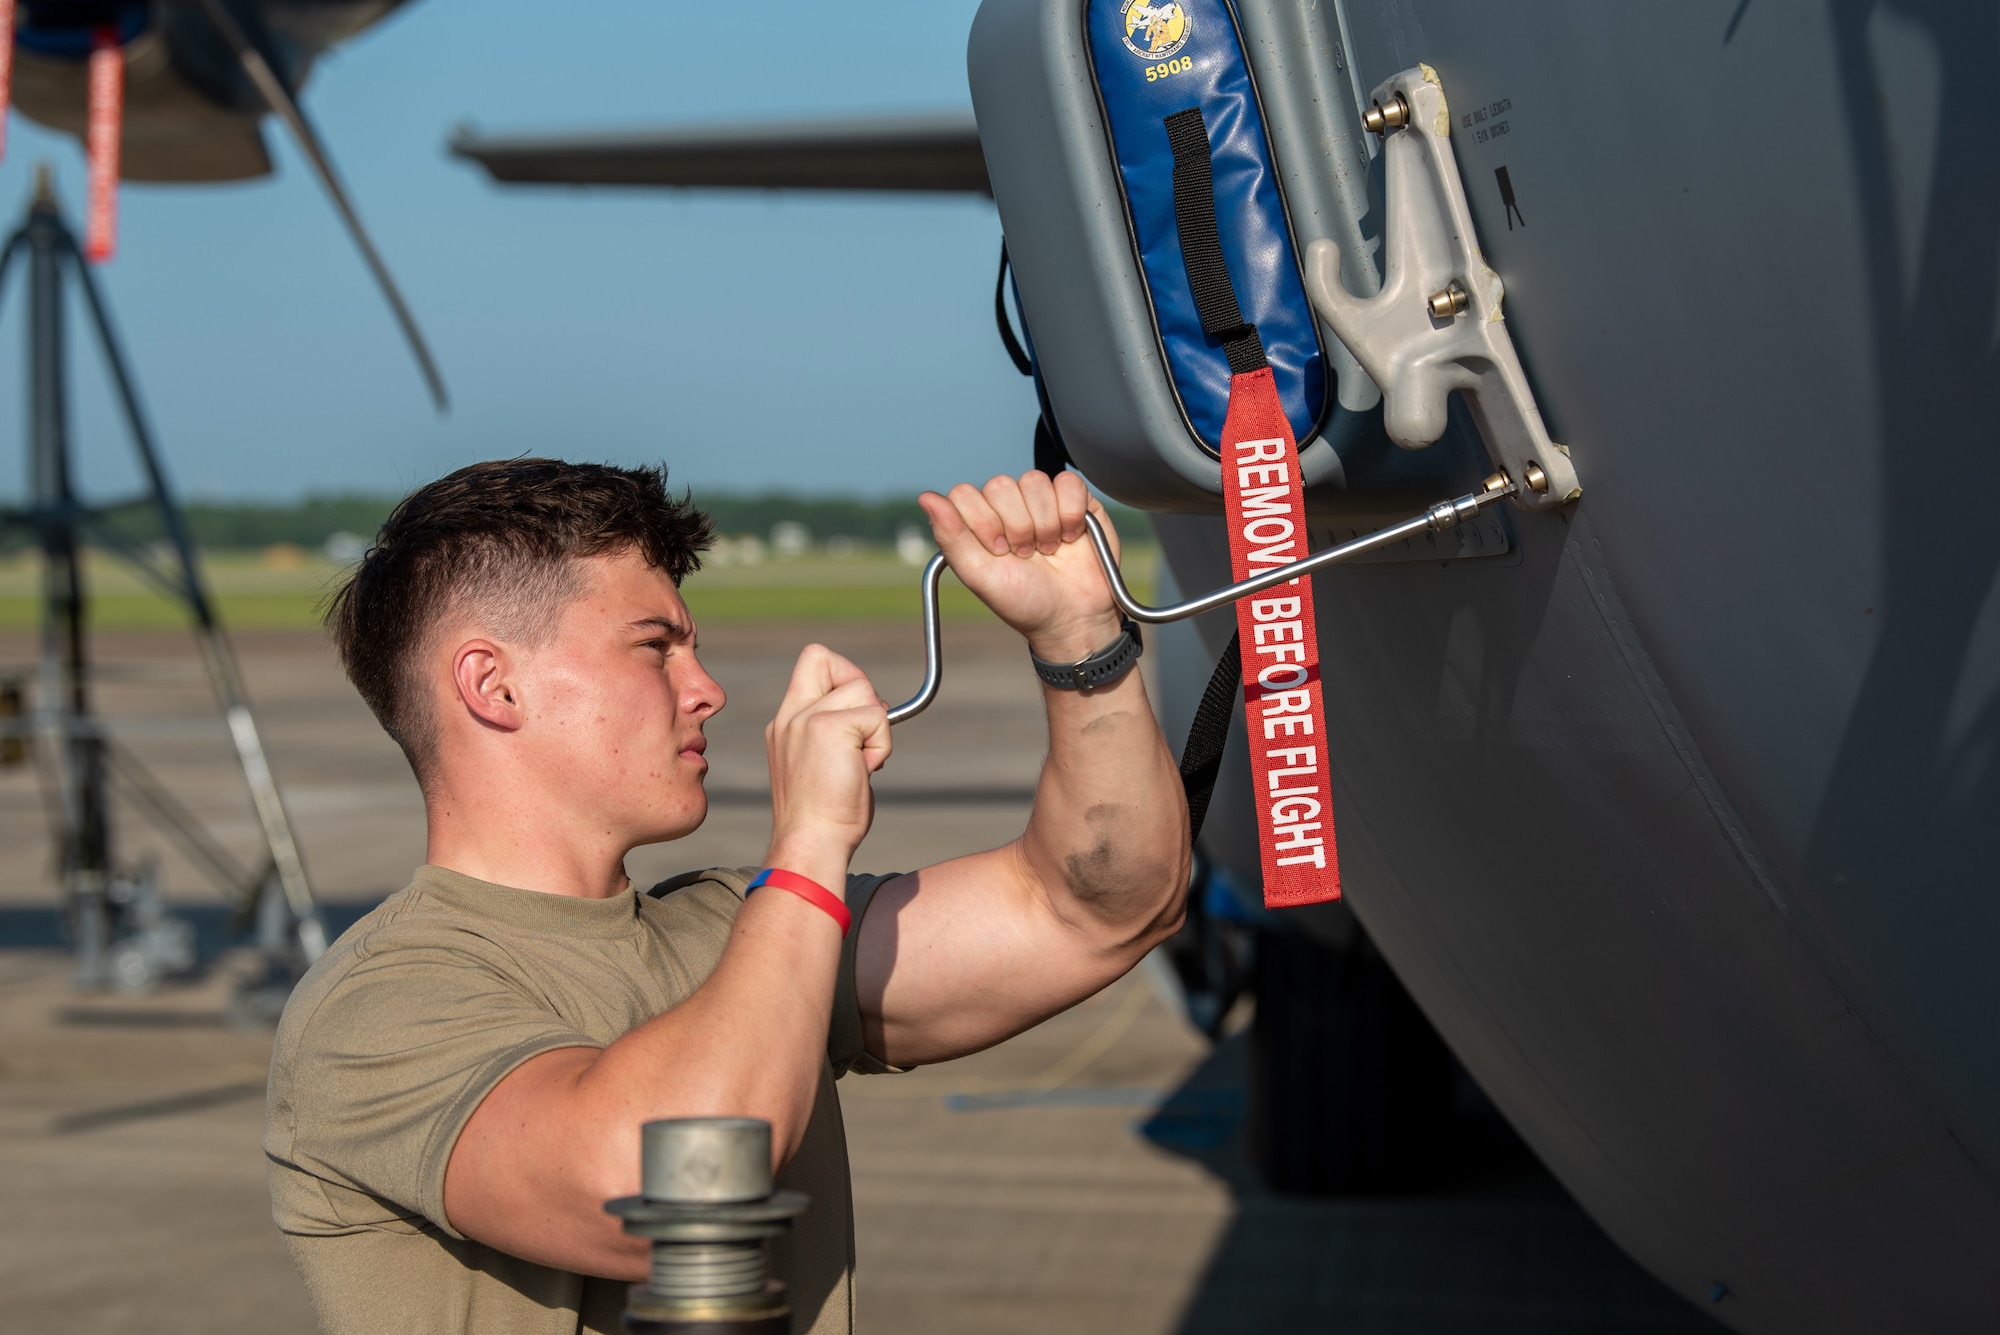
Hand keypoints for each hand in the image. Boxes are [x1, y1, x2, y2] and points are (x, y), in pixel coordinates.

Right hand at [764, 645, 890, 884]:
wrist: (812, 842)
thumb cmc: (825, 815)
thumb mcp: (822, 763)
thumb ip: (838, 731)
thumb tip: (877, 709)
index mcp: (785, 721)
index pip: (813, 661)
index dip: (842, 674)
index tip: (854, 712)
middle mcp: (790, 714)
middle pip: (832, 660)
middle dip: (860, 690)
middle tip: (861, 737)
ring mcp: (806, 718)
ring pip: (864, 690)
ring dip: (875, 728)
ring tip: (859, 763)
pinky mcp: (828, 727)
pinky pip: (878, 717)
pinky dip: (881, 745)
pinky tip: (864, 771)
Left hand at [920, 471, 1123, 662]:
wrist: (1072, 617)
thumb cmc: (1024, 601)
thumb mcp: (978, 574)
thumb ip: (951, 535)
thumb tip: (925, 497)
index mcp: (979, 520)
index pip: (965, 494)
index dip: (983, 521)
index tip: (998, 551)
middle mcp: (1008, 505)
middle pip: (1000, 485)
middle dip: (1016, 526)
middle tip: (1025, 554)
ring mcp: (1041, 499)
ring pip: (1034, 481)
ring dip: (1045, 523)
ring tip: (1049, 549)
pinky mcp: (1076, 498)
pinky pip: (1068, 482)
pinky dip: (1070, 513)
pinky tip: (1070, 536)